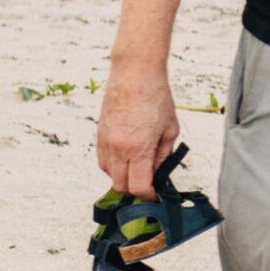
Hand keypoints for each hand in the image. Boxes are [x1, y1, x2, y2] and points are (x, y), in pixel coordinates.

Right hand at [96, 63, 180, 196]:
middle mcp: (118, 148)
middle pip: (120, 186)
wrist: (134, 73)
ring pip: (109, 175)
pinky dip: (114, 165)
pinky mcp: (99, 134)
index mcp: (139, 148)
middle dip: (135, 191)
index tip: (155, 195)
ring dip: (123, 178)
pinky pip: (103, 160)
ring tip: (139, 167)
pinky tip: (127, 156)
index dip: (148, 196)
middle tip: (148, 185)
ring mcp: (105, 141)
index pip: (138, 188)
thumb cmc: (156, 98)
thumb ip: (163, 157)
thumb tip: (158, 175)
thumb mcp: (170, 130)